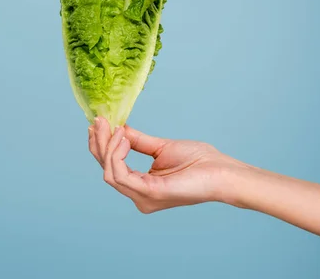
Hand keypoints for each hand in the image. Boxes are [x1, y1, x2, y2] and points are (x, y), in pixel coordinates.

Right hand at [88, 117, 244, 213]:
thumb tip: (118, 128)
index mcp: (142, 187)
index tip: (98, 123)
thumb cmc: (199, 162)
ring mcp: (142, 197)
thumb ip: (137, 141)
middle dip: (99, 143)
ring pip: (109, 172)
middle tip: (98, 121)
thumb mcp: (161, 147)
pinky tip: (123, 137)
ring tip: (114, 127)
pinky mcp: (149, 193)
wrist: (222, 172)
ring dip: (107, 146)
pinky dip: (117, 153)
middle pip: (105, 170)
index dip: (101, 146)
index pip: (111, 168)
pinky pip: (120, 173)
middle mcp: (139, 196)